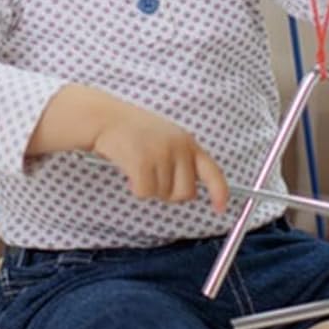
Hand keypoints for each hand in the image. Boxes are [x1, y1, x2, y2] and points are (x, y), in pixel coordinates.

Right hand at [91, 101, 230, 210]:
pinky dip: (135, 189)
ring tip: (139, 168)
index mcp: (189, 143)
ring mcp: (162, 154)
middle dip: (170, 194)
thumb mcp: (168, 139)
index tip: (220, 208)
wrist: (108, 119)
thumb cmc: (136, 132)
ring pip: (162, 195)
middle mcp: (180, 147)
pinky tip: (130, 172)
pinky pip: (145, 193)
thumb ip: (182, 160)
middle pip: (185, 193)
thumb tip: (188, 193)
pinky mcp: (143, 161)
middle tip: (154, 180)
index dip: (219, 192)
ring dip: (149, 188)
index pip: (212, 171)